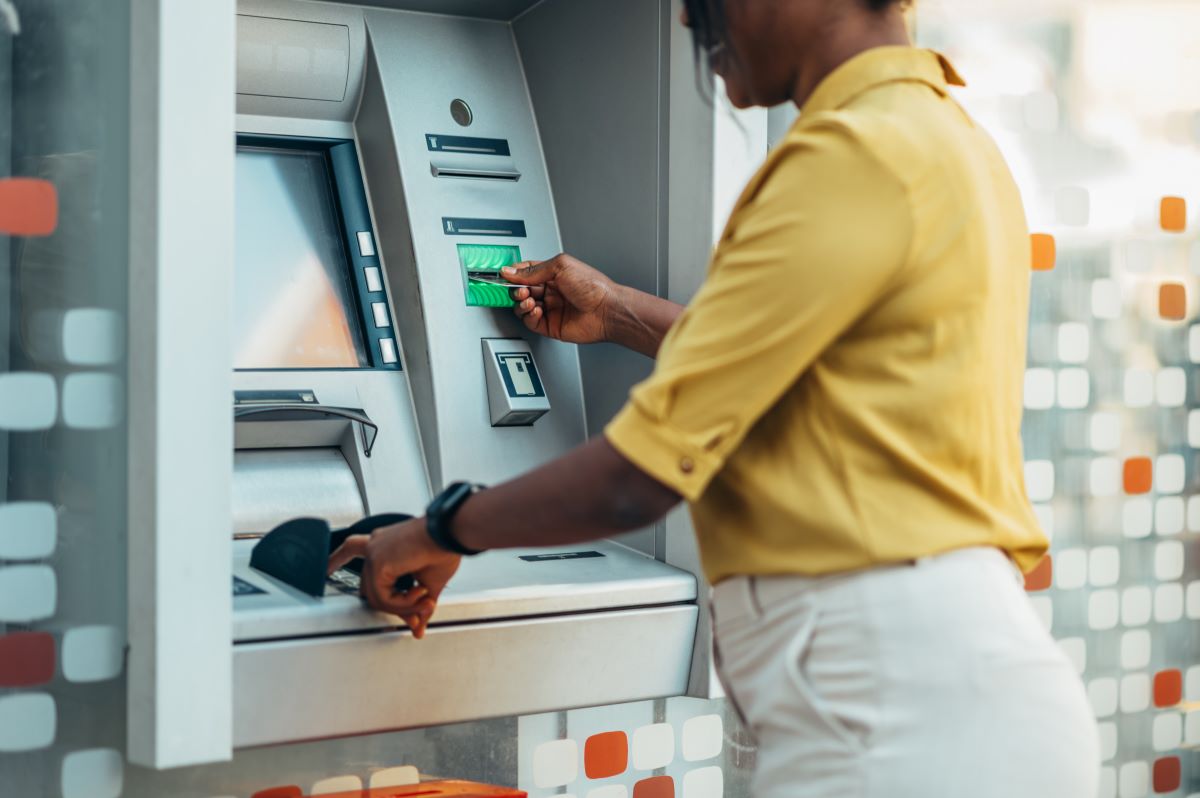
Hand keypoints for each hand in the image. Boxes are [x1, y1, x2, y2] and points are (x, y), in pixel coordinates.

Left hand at [327, 517, 460, 639]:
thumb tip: (418, 626)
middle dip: (394, 608)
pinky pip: (383, 598)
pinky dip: (403, 603)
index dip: (336, 560)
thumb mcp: (429, 582)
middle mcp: (377, 546)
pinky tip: (419, 594)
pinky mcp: (378, 562)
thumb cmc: (443, 549)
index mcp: (386, 545)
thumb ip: (418, 604)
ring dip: (403, 607)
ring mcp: (375, 553)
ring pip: (376, 598)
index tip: (325, 568)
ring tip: (425, 601)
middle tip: (415, 618)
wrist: (450, 535)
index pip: (352, 550)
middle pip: (369, 588)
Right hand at [503, 254, 617, 344]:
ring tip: (529, 300)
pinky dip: (528, 316)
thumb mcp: (560, 267)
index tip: (503, 275)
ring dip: (521, 303)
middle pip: (521, 290)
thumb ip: (533, 270)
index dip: (513, 274)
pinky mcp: (550, 326)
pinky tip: (536, 310)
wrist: (606, 310)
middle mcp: (551, 291)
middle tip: (519, 290)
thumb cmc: (593, 286)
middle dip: (516, 289)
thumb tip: (511, 271)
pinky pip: (530, 322)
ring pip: (523, 307)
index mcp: (553, 274)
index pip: (525, 272)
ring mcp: (550, 309)